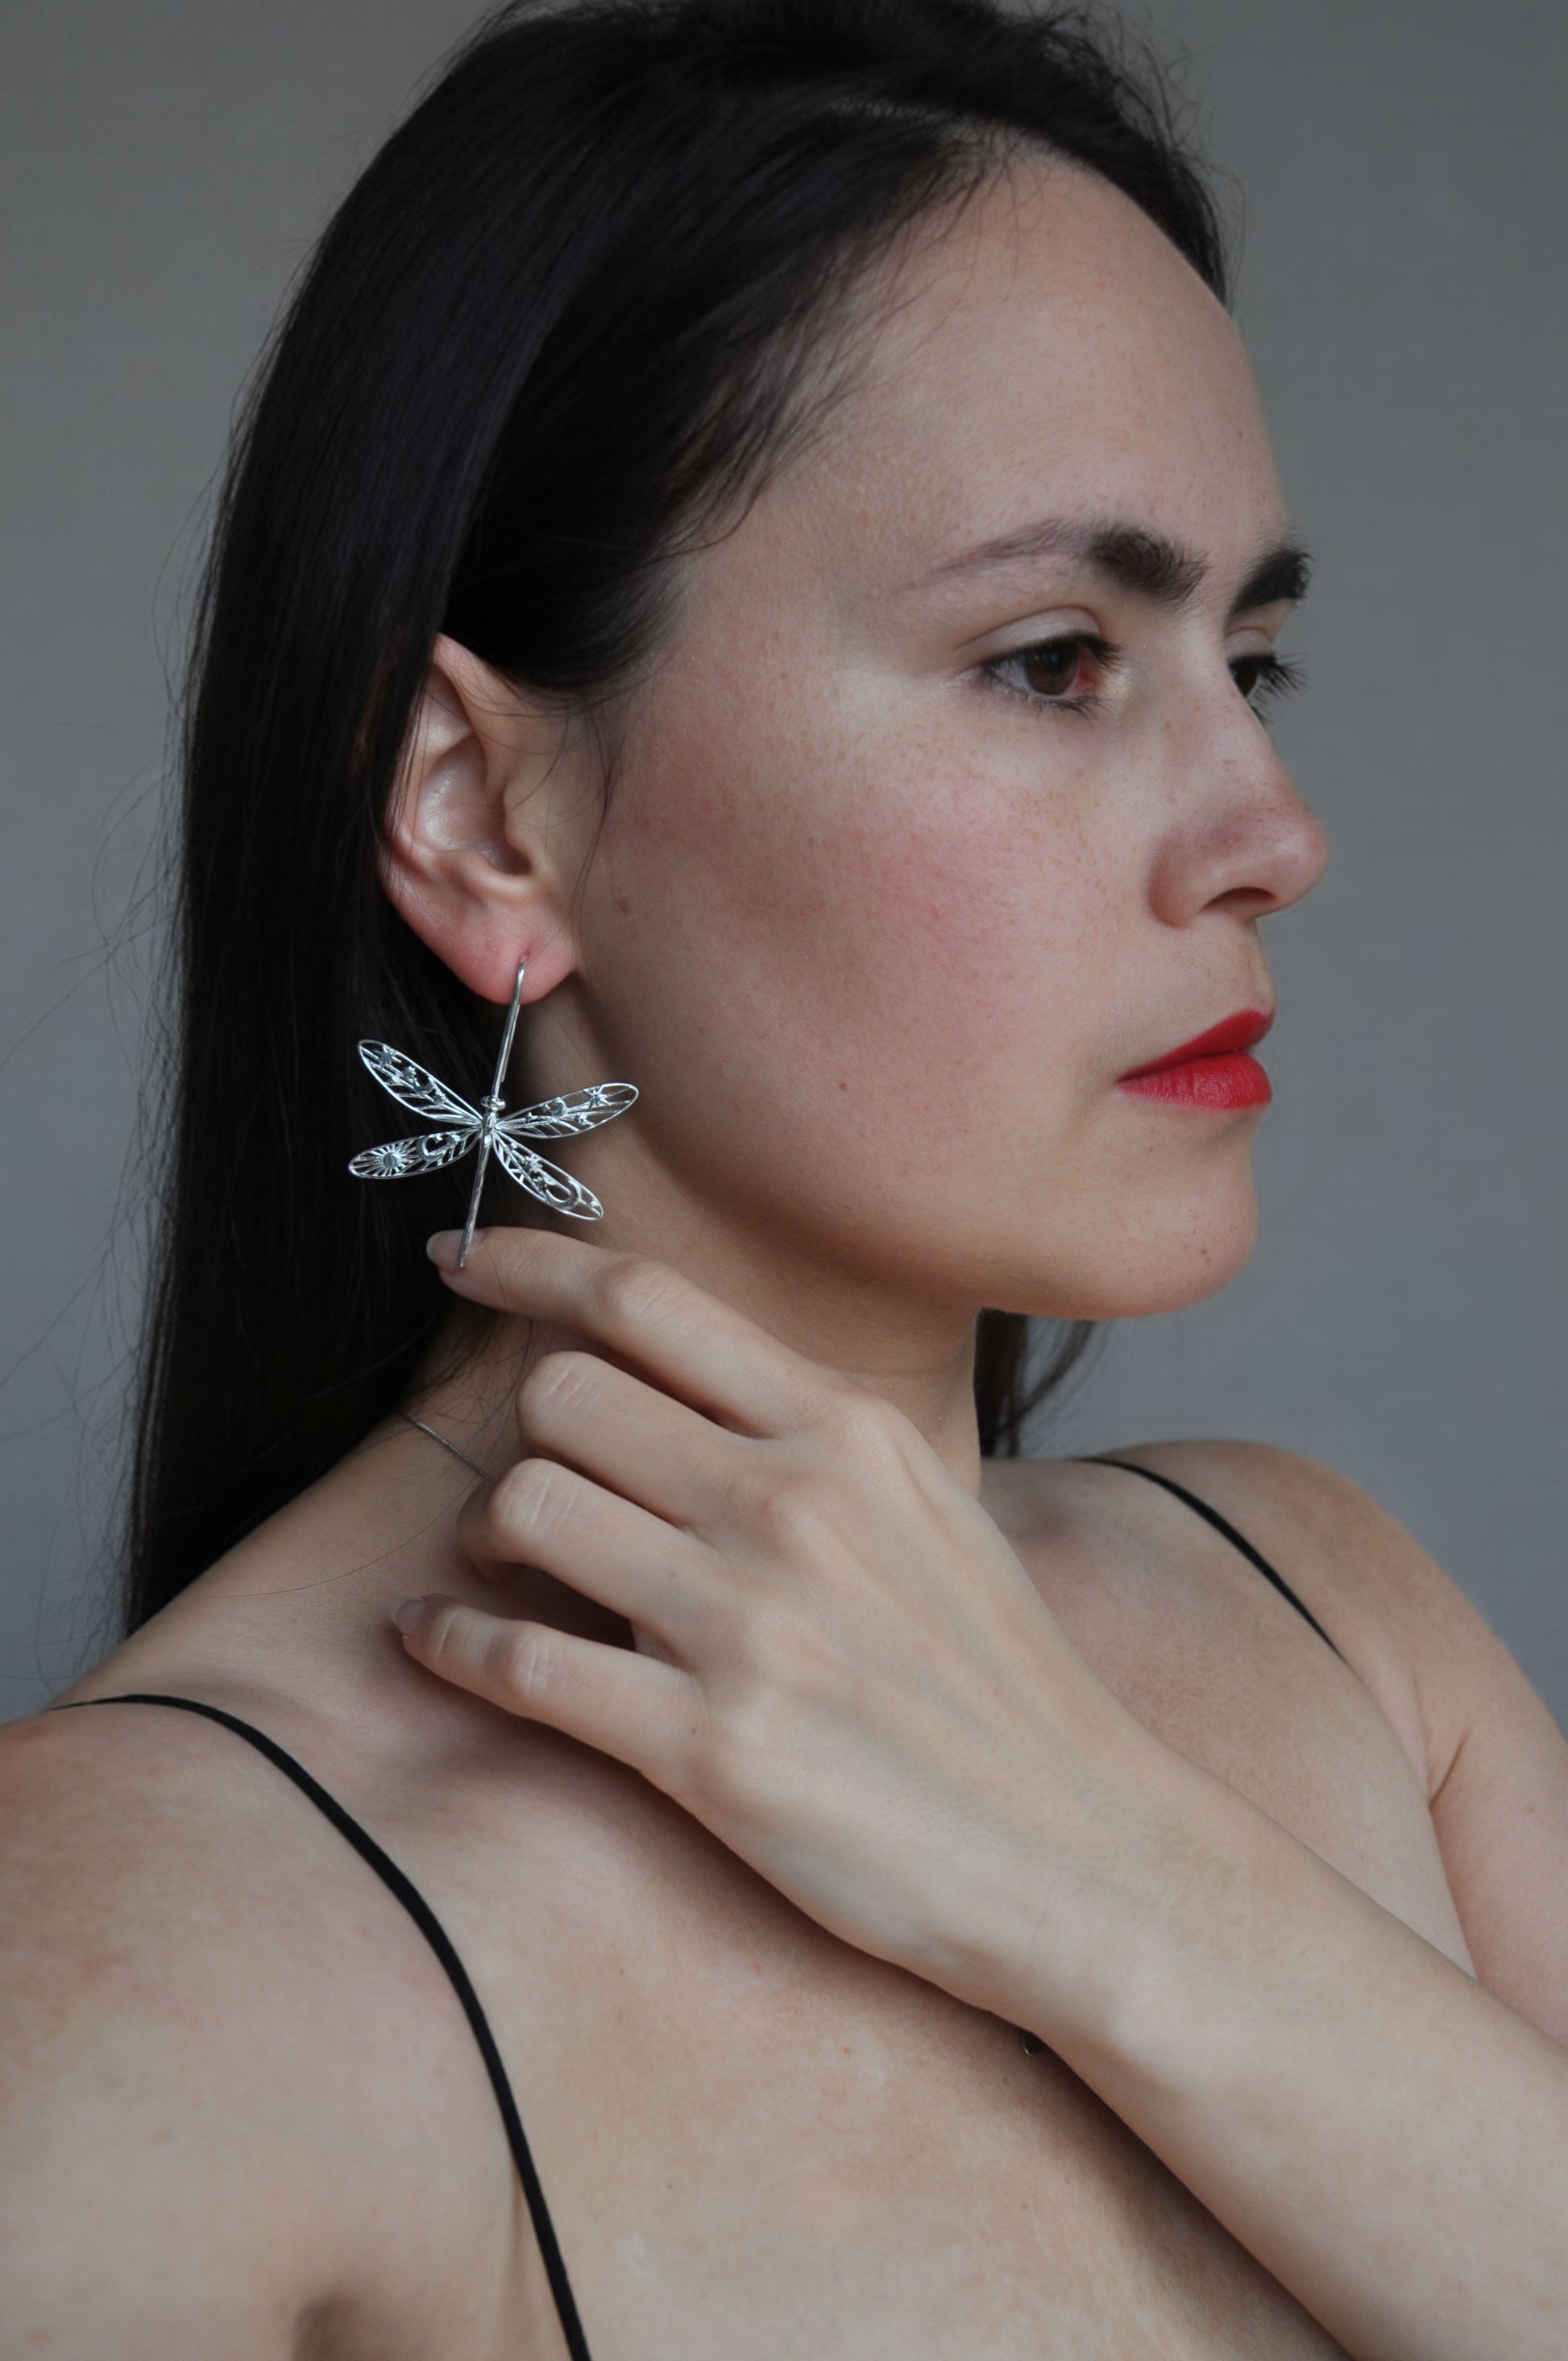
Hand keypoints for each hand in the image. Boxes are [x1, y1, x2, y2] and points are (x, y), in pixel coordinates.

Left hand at [394, 1227, 1155, 2016]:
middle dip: (519, 1436)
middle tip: (528, 1492)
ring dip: (483, 1537)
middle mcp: (792, 1504)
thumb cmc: (993, 1679)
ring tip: (498, 1570)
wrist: (1080, 1848)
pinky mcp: (711, 1750)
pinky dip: (450, 1643)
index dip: (526, 1261)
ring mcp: (751, 1625)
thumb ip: (807, 1436)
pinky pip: (520, 1662)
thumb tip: (676, 1385)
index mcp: (845, 1430)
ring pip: (526, 1506)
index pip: (643, 1299)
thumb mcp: (926, 1508)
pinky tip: (436, 1642)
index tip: (461, 1259)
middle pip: (563, 1394)